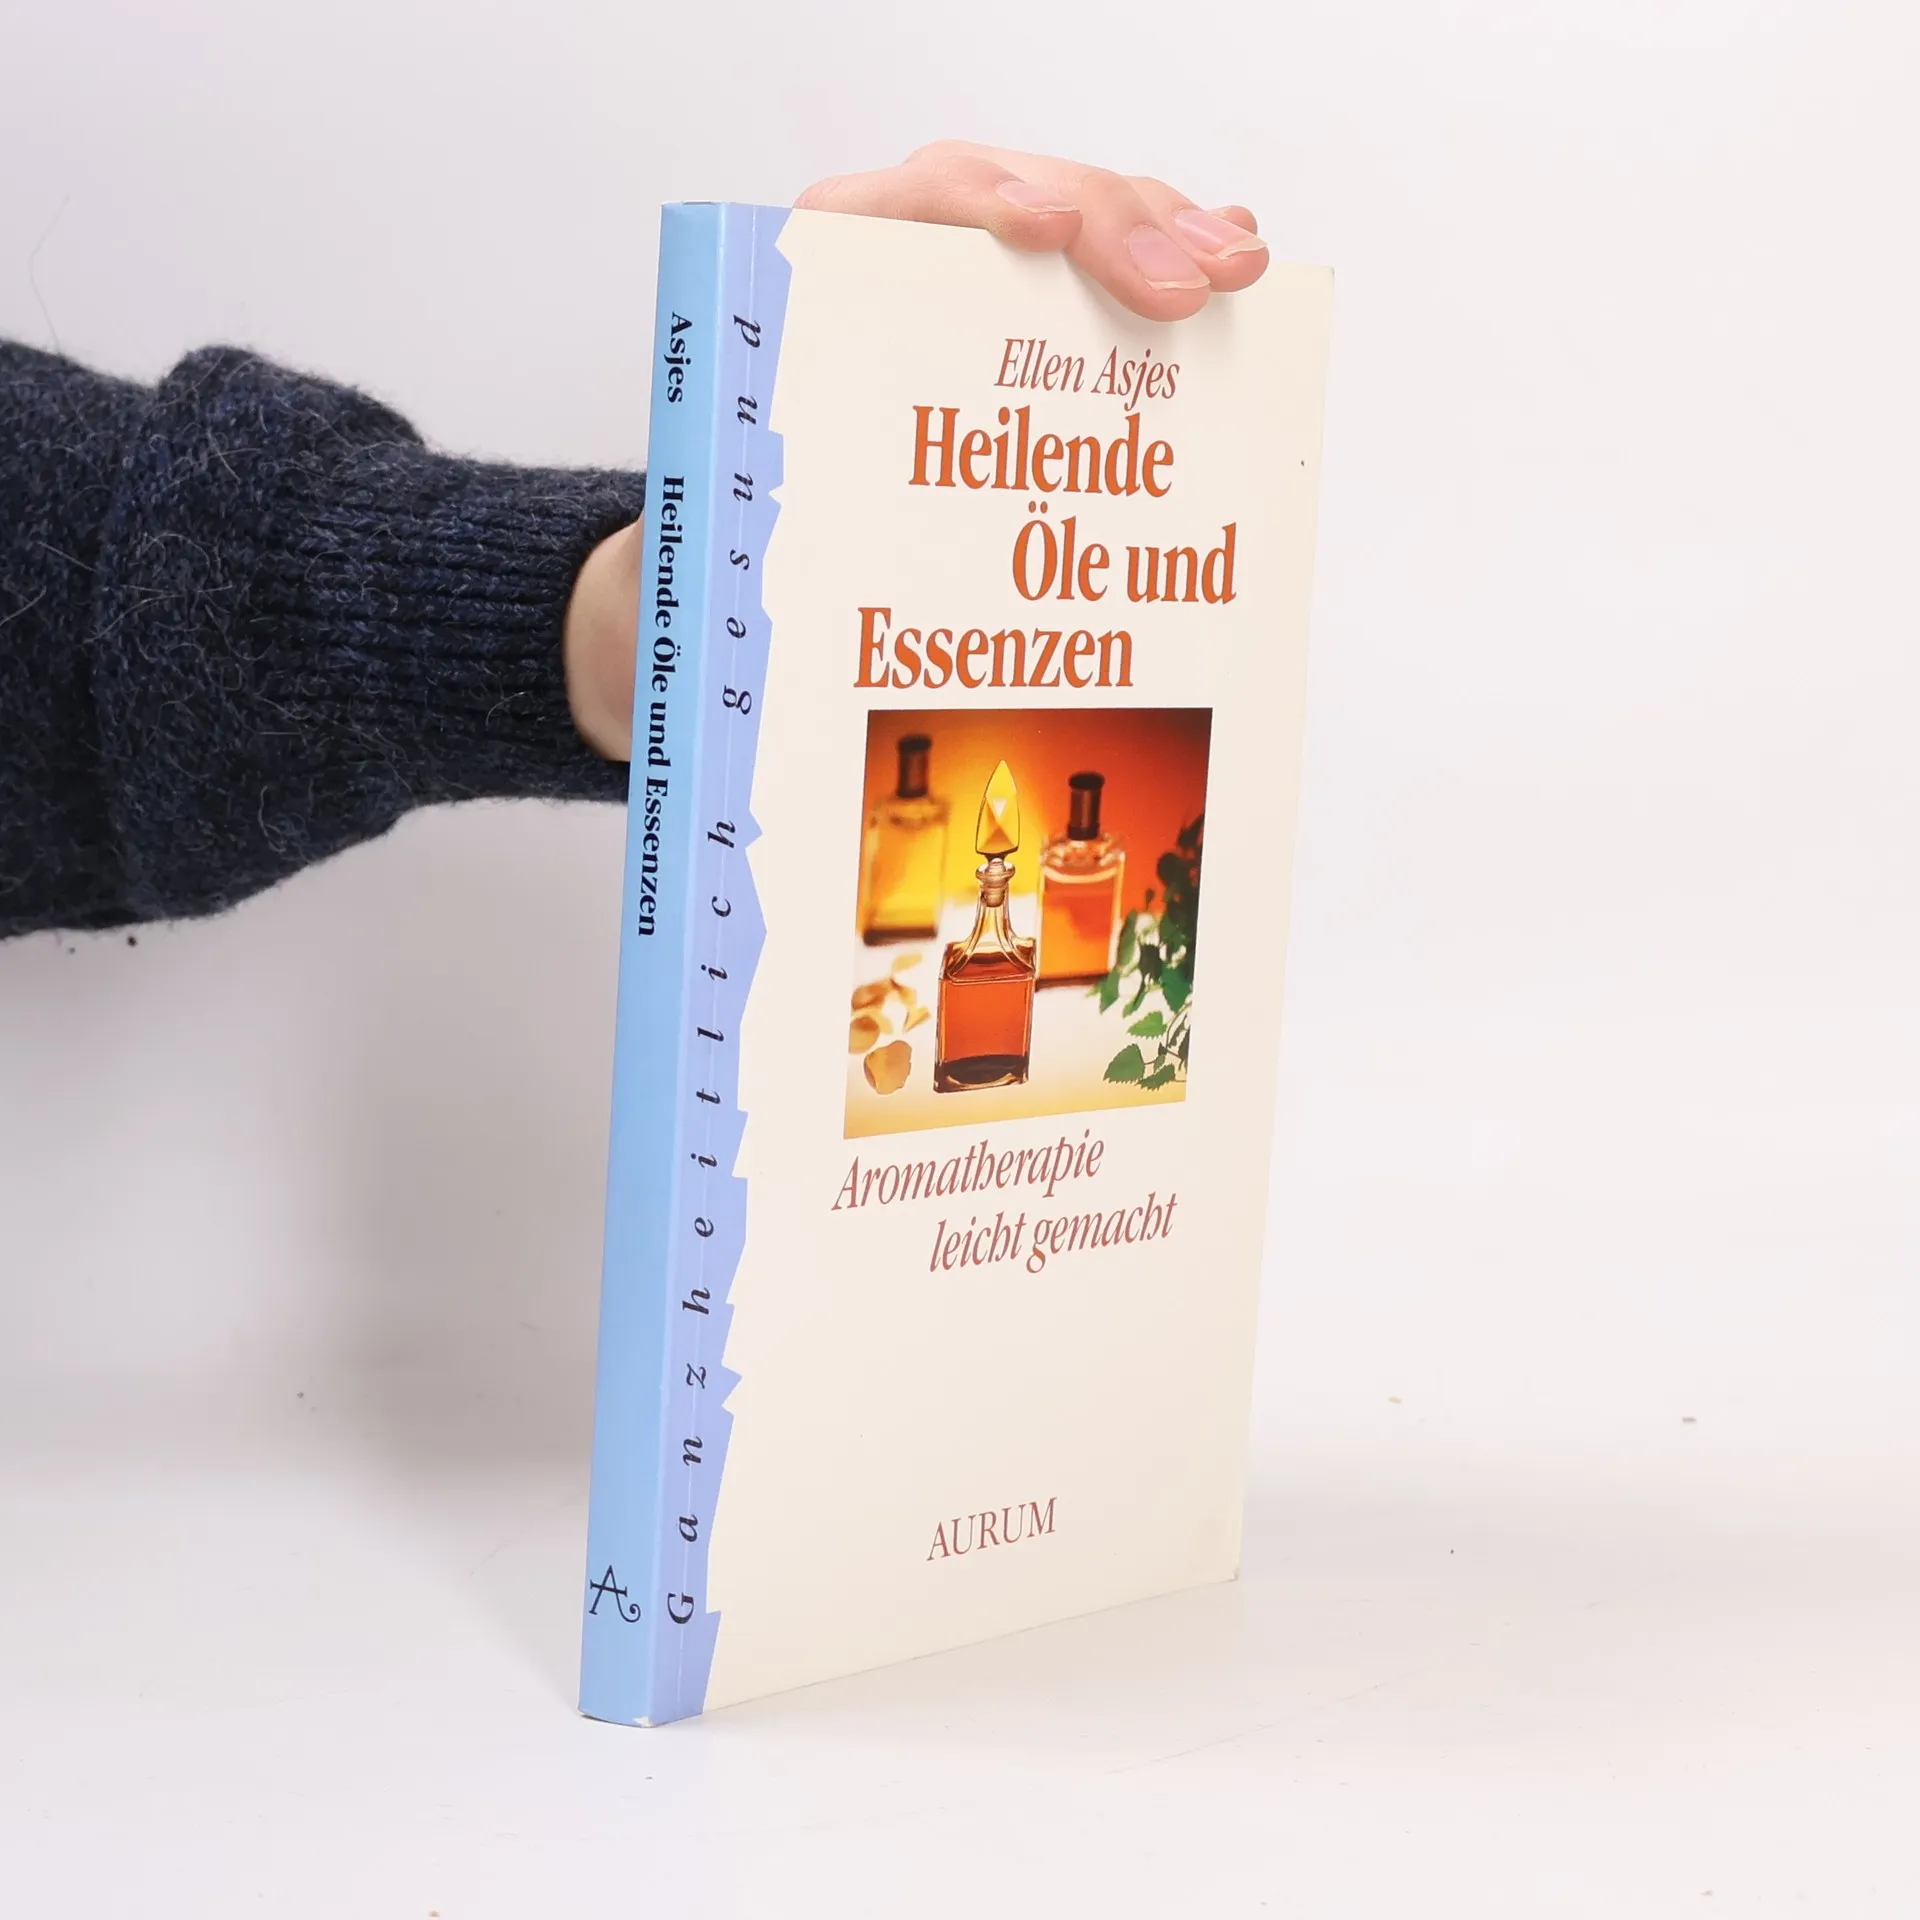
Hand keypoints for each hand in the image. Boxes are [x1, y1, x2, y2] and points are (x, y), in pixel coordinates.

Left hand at [565, 144, 1267, 759]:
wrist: (732, 559)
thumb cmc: (735, 543)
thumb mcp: (727, 534)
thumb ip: (754, 529)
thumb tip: (751, 572)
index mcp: (821, 285)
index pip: (912, 203)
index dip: (990, 202)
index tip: (1052, 230)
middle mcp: (899, 264)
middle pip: (1023, 200)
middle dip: (1117, 229)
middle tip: (1189, 287)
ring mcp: (969, 286)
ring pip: (1082, 224)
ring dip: (1167, 241)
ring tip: (1236, 273)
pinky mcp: (1018, 324)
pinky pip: (1103, 274)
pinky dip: (1167, 265)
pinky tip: (1229, 273)